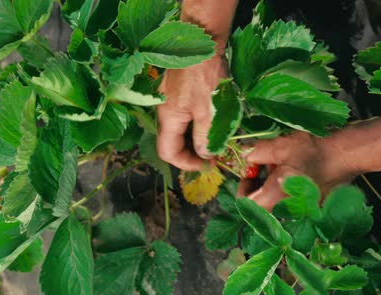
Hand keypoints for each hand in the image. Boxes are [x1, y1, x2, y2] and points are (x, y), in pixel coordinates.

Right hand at [157, 55, 227, 170]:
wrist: (204, 42)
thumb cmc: (206, 77)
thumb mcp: (210, 112)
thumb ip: (205, 137)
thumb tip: (204, 155)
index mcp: (169, 118)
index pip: (168, 152)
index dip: (187, 164)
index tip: (207, 166)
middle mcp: (165, 111)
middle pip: (172, 142)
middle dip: (191, 154)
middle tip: (213, 157)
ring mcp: (170, 100)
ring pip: (180, 130)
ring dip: (195, 140)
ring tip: (215, 143)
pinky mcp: (179, 92)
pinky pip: (184, 117)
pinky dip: (196, 126)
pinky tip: (211, 125)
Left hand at [239, 131, 358, 209]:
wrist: (347, 154)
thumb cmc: (314, 150)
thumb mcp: (279, 146)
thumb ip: (257, 153)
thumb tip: (246, 155)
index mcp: (276, 199)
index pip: (247, 204)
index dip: (243, 187)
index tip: (250, 171)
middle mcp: (289, 209)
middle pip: (264, 203)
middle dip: (261, 183)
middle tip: (267, 163)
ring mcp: (304, 209)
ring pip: (279, 201)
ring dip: (275, 184)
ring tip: (283, 162)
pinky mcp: (315, 205)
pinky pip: (295, 200)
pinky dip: (290, 186)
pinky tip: (298, 169)